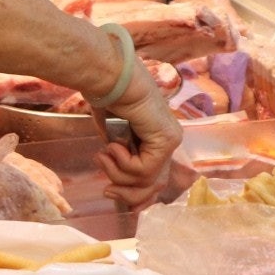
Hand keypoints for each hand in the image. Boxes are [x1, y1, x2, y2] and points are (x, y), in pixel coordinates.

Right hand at [95, 66, 181, 211]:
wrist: (110, 77)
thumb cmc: (107, 98)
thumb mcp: (112, 137)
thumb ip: (119, 157)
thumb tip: (115, 181)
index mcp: (157, 138)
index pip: (155, 179)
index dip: (135, 196)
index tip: (110, 194)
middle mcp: (168, 141)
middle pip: (154, 186)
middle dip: (128, 195)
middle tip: (106, 192)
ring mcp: (171, 140)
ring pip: (147, 180)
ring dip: (118, 173)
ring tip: (104, 155)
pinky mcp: (167, 140)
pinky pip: (144, 169)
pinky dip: (123, 163)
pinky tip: (114, 146)